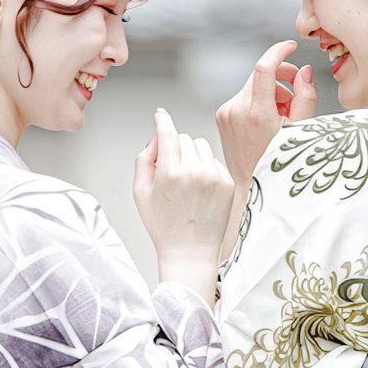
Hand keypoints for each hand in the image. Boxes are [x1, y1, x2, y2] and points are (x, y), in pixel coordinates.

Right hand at [133, 107, 232, 301]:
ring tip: (186, 178)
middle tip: (170, 167)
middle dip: (175, 147)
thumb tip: (154, 139)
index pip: (167, 132)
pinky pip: (214, 161)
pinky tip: (200, 189)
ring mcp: (214, 177)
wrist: (191, 252)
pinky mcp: (227, 183)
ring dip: (192, 154)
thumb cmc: (164, 227)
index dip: (162, 120)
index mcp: (170, 173)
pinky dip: (206, 167)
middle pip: (184, 138)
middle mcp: (195, 171)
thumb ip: (143, 160)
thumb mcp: (140, 193)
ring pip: (201, 146)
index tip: (161, 115)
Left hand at [214, 39, 316, 187]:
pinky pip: (244, 98)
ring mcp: (225, 113)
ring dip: (271, 93)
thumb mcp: (301, 130)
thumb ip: (306, 97)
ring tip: (283, 116)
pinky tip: (268, 122)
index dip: (278, 52)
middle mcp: (236, 109)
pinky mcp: (221, 116)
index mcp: (256, 113)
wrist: (253, 189)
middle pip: (260, 75)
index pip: (263, 67)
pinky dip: (259, 102)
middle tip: (296, 96)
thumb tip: (304, 71)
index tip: (291, 46)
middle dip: (282, 79)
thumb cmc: (281, 164)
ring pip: (253, 87)